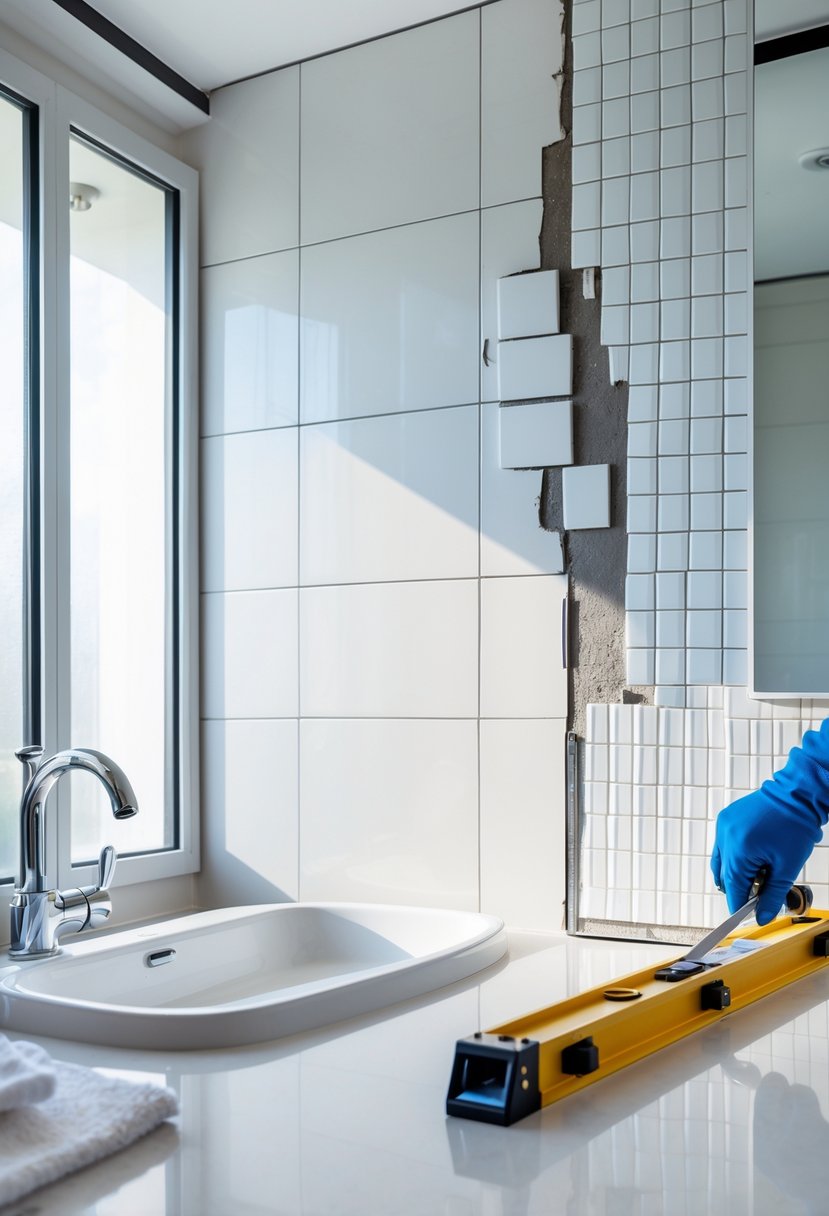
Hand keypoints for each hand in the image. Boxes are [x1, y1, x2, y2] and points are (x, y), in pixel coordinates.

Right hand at [710, 787, 821, 924]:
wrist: (797, 794)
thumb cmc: (796, 826)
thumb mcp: (787, 868)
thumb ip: (772, 896)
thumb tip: (762, 916)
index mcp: (739, 850)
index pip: (733, 888)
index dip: (739, 905)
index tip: (745, 916)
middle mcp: (725, 837)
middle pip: (725, 876)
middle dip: (741, 887)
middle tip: (761, 891)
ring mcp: (723, 826)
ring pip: (721, 861)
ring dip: (737, 872)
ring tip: (761, 869)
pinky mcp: (726, 819)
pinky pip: (723, 845)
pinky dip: (735, 856)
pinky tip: (755, 854)